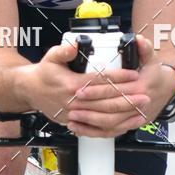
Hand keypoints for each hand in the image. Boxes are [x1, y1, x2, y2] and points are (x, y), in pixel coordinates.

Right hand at [24, 41, 141, 129]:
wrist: (30, 91)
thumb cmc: (44, 73)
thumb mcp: (51, 57)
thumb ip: (65, 51)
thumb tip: (76, 45)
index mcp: (72, 84)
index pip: (99, 81)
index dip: (118, 77)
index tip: (133, 74)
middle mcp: (75, 102)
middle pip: (106, 102)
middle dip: (127, 98)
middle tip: (144, 94)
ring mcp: (76, 115)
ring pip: (104, 117)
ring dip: (125, 114)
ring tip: (142, 109)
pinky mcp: (76, 123)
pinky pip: (98, 129)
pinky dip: (115, 128)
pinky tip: (128, 124)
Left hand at [65, 36, 174, 137]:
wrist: (167, 90)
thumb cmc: (155, 74)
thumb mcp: (152, 58)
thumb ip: (144, 48)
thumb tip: (137, 40)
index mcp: (141, 87)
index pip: (115, 90)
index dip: (97, 90)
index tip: (81, 89)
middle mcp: (138, 104)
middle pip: (111, 108)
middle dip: (90, 107)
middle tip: (72, 105)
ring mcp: (134, 117)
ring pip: (110, 124)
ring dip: (90, 122)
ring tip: (73, 118)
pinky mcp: (130, 125)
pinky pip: (111, 133)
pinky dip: (95, 133)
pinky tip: (80, 130)